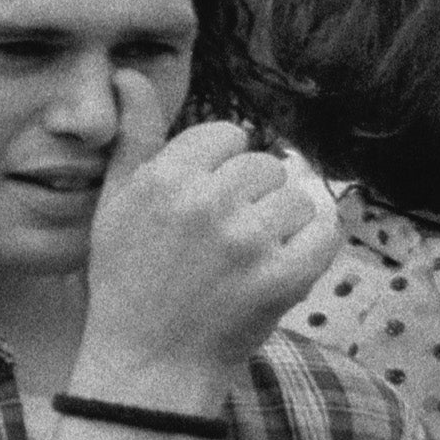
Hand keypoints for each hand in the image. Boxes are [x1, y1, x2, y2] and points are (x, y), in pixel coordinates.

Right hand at [70, 70, 338, 408]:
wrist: (147, 365)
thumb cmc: (127, 281)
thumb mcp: (114, 205)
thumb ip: (133, 138)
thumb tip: (128, 74)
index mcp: (163, 179)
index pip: (227, 136)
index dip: (220, 169)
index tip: (204, 206)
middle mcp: (205, 204)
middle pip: (266, 166)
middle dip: (254, 197)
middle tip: (225, 240)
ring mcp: (246, 243)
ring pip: (298, 200)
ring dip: (283, 227)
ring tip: (249, 259)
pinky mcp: (282, 279)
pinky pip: (325, 236)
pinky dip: (311, 250)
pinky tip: (278, 269)